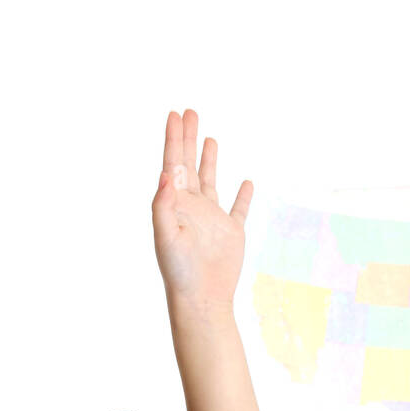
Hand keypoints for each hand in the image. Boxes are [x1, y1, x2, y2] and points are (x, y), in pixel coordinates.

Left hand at [152, 108, 252, 308]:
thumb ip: (163, 205)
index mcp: (175, 204)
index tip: (174, 115)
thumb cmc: (179, 272)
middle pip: (189, 164)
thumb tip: (166, 173)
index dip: (173, 139)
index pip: (172, 163)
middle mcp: (192, 207)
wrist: (202, 298)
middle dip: (189, 138)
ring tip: (209, 138)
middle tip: (189, 111)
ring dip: (209, 159)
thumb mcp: (166, 236)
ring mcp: (212, 219)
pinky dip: (243, 195)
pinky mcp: (231, 233)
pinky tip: (246, 182)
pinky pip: (238, 209)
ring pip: (210, 181)